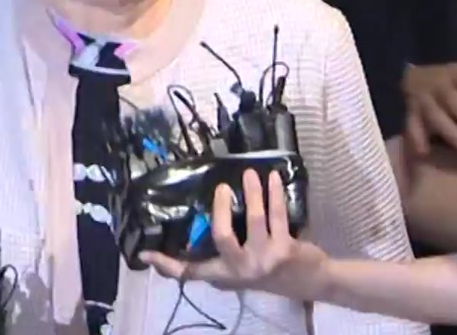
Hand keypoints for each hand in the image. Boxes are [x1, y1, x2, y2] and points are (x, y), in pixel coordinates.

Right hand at [140, 170, 326, 302]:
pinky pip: (277, 215)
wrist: (311, 282)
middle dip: (220, 208)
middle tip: (220, 187)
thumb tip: (201, 225)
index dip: (167, 265)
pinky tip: (273, 178)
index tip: (145, 253)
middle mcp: (241, 269)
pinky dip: (274, 193)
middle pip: (222, 237)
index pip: (191, 272)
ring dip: (252, 192)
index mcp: (225, 274)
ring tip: (249, 174)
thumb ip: (225, 254)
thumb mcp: (242, 268)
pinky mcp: (284, 250)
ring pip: (253, 219)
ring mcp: (263, 260)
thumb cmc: (270, 269)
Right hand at [403, 63, 456, 155]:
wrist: (417, 78)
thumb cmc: (455, 84)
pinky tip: (425, 152)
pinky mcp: (410, 114)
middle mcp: (438, 85)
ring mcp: (422, 100)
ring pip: (434, 115)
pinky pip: (411, 126)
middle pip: (453, 101)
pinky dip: (417, 139)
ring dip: (451, 133)